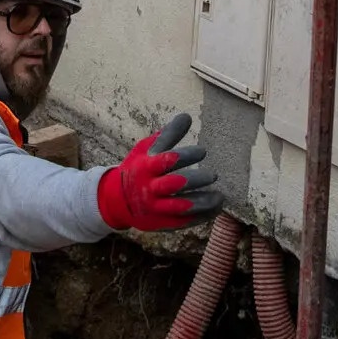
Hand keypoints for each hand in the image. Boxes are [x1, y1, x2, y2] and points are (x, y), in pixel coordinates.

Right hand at [96, 113, 222, 231]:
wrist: (117, 200)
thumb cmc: (138, 168)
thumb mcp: (146, 149)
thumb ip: (168, 135)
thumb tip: (187, 116)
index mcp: (146, 167)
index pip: (167, 160)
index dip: (186, 155)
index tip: (203, 151)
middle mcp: (149, 188)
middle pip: (174, 185)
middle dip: (195, 179)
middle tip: (213, 175)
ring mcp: (155, 208)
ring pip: (180, 207)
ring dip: (203, 202)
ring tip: (220, 197)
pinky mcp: (161, 222)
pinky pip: (183, 222)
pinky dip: (201, 216)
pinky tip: (215, 208)